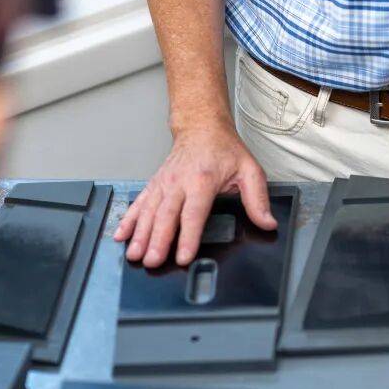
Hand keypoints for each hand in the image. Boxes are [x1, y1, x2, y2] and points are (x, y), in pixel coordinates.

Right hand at [114, 123, 276, 266]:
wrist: (201, 127)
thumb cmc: (224, 149)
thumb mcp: (250, 170)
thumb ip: (258, 199)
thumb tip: (267, 223)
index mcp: (202, 181)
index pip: (194, 214)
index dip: (187, 236)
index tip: (183, 256)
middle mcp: (179, 182)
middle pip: (166, 216)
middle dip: (157, 241)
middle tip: (152, 261)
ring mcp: (164, 184)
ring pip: (148, 212)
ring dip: (140, 235)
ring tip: (134, 255)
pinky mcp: (155, 185)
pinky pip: (139, 204)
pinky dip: (128, 220)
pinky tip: (120, 236)